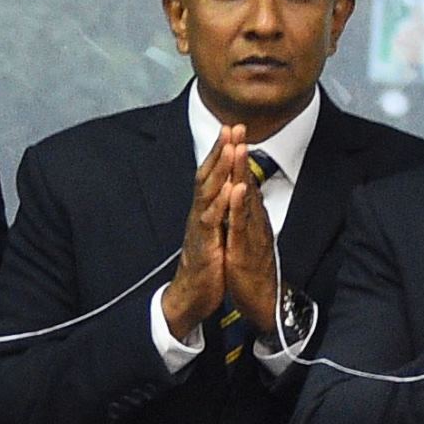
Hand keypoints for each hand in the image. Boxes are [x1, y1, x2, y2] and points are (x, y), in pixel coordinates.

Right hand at [164, 127, 241, 341]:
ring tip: (231, 148)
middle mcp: (199, 214)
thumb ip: (218, 212)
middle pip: (208, 175)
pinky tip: (229, 188)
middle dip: (220, 150)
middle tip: (232, 126)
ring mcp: (200, 228)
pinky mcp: (204, 244)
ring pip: (208, 192)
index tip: (232, 128)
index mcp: (204, 210)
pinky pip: (211, 220)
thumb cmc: (205, 265)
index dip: (221, 151)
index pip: (211, 175)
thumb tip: (226, 192)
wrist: (191, 296)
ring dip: (220, 168)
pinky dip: (220, 203)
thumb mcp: (214, 233)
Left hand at [220, 146, 284, 335]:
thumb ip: (245, 218)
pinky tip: (238, 190)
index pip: (243, 182)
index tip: (232, 133)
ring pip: (247, 199)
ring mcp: (253, 233)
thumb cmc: (252, 271)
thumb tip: (243, 199)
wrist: (262, 302)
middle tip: (237, 126)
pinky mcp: (246, 250)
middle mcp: (255, 220)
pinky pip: (243, 225)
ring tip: (239, 147)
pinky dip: (240, 207)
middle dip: (241, 154)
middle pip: (247, 182)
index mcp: (251, 218)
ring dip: (242, 172)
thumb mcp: (246, 238)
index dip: (237, 159)